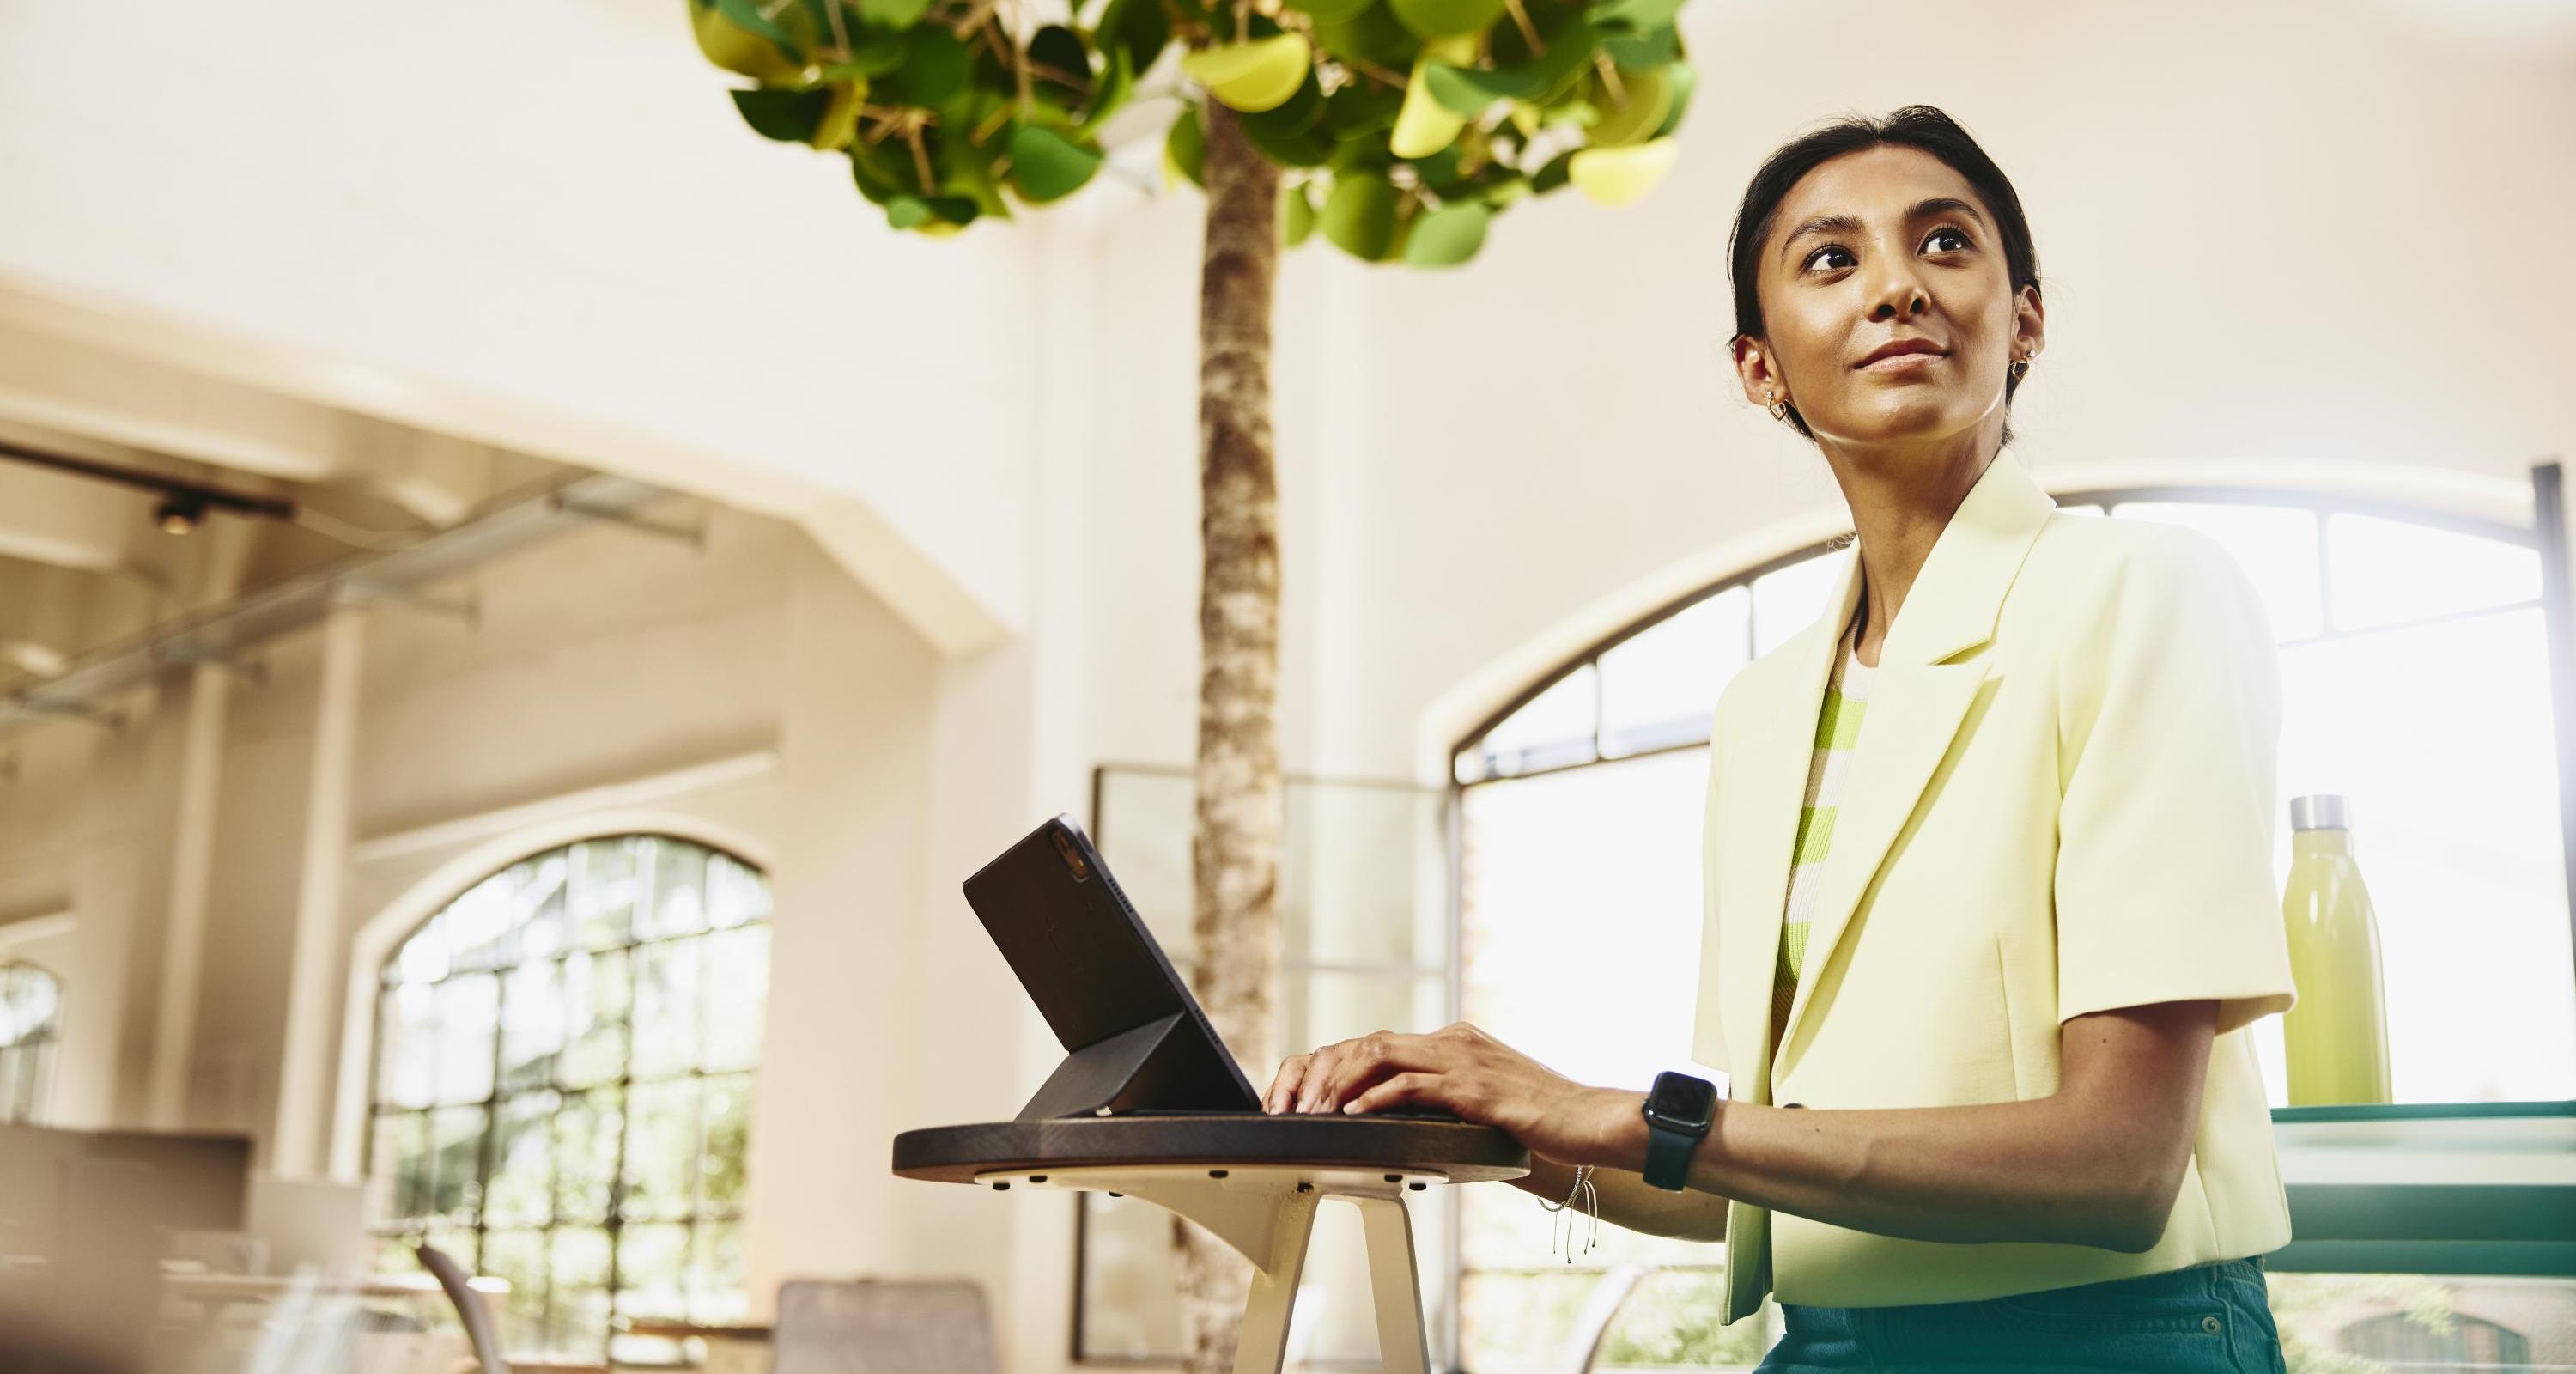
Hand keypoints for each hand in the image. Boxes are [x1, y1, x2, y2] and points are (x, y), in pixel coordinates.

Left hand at [1262, 1021, 1643, 1167]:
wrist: (1590, 1123)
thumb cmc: (1543, 1124)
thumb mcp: (1483, 1109)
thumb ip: (1446, 1109)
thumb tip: (1408, 1133)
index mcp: (1454, 1043)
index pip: (1379, 1044)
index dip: (1335, 1067)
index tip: (1304, 1094)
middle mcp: (1454, 1042)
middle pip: (1369, 1043)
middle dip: (1323, 1071)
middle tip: (1294, 1104)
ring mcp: (1463, 1060)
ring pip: (1381, 1055)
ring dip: (1339, 1083)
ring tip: (1313, 1111)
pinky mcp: (1474, 1087)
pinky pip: (1411, 1085)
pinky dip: (1374, 1098)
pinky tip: (1352, 1115)